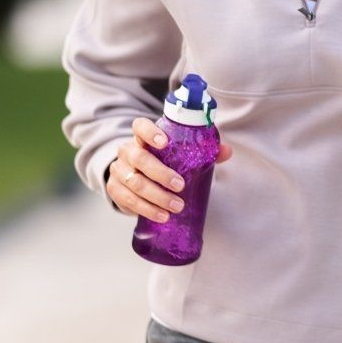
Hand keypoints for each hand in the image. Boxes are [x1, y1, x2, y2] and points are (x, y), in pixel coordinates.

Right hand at [108, 117, 232, 221]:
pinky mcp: (114, 190)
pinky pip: (128, 200)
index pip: (140, 127)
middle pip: (140, 158)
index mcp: (142, 138)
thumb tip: (226, 151)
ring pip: (135, 183)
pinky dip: (147, 209)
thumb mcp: (178, 155)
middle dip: (161, 173)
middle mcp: (127, 152)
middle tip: (180, 185)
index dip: (149, 132)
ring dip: (157, 196)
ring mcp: (119, 171)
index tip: (164, 142)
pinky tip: (162, 215)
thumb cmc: (161, 162)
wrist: (132, 177)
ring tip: (176, 207)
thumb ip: (202, 151)